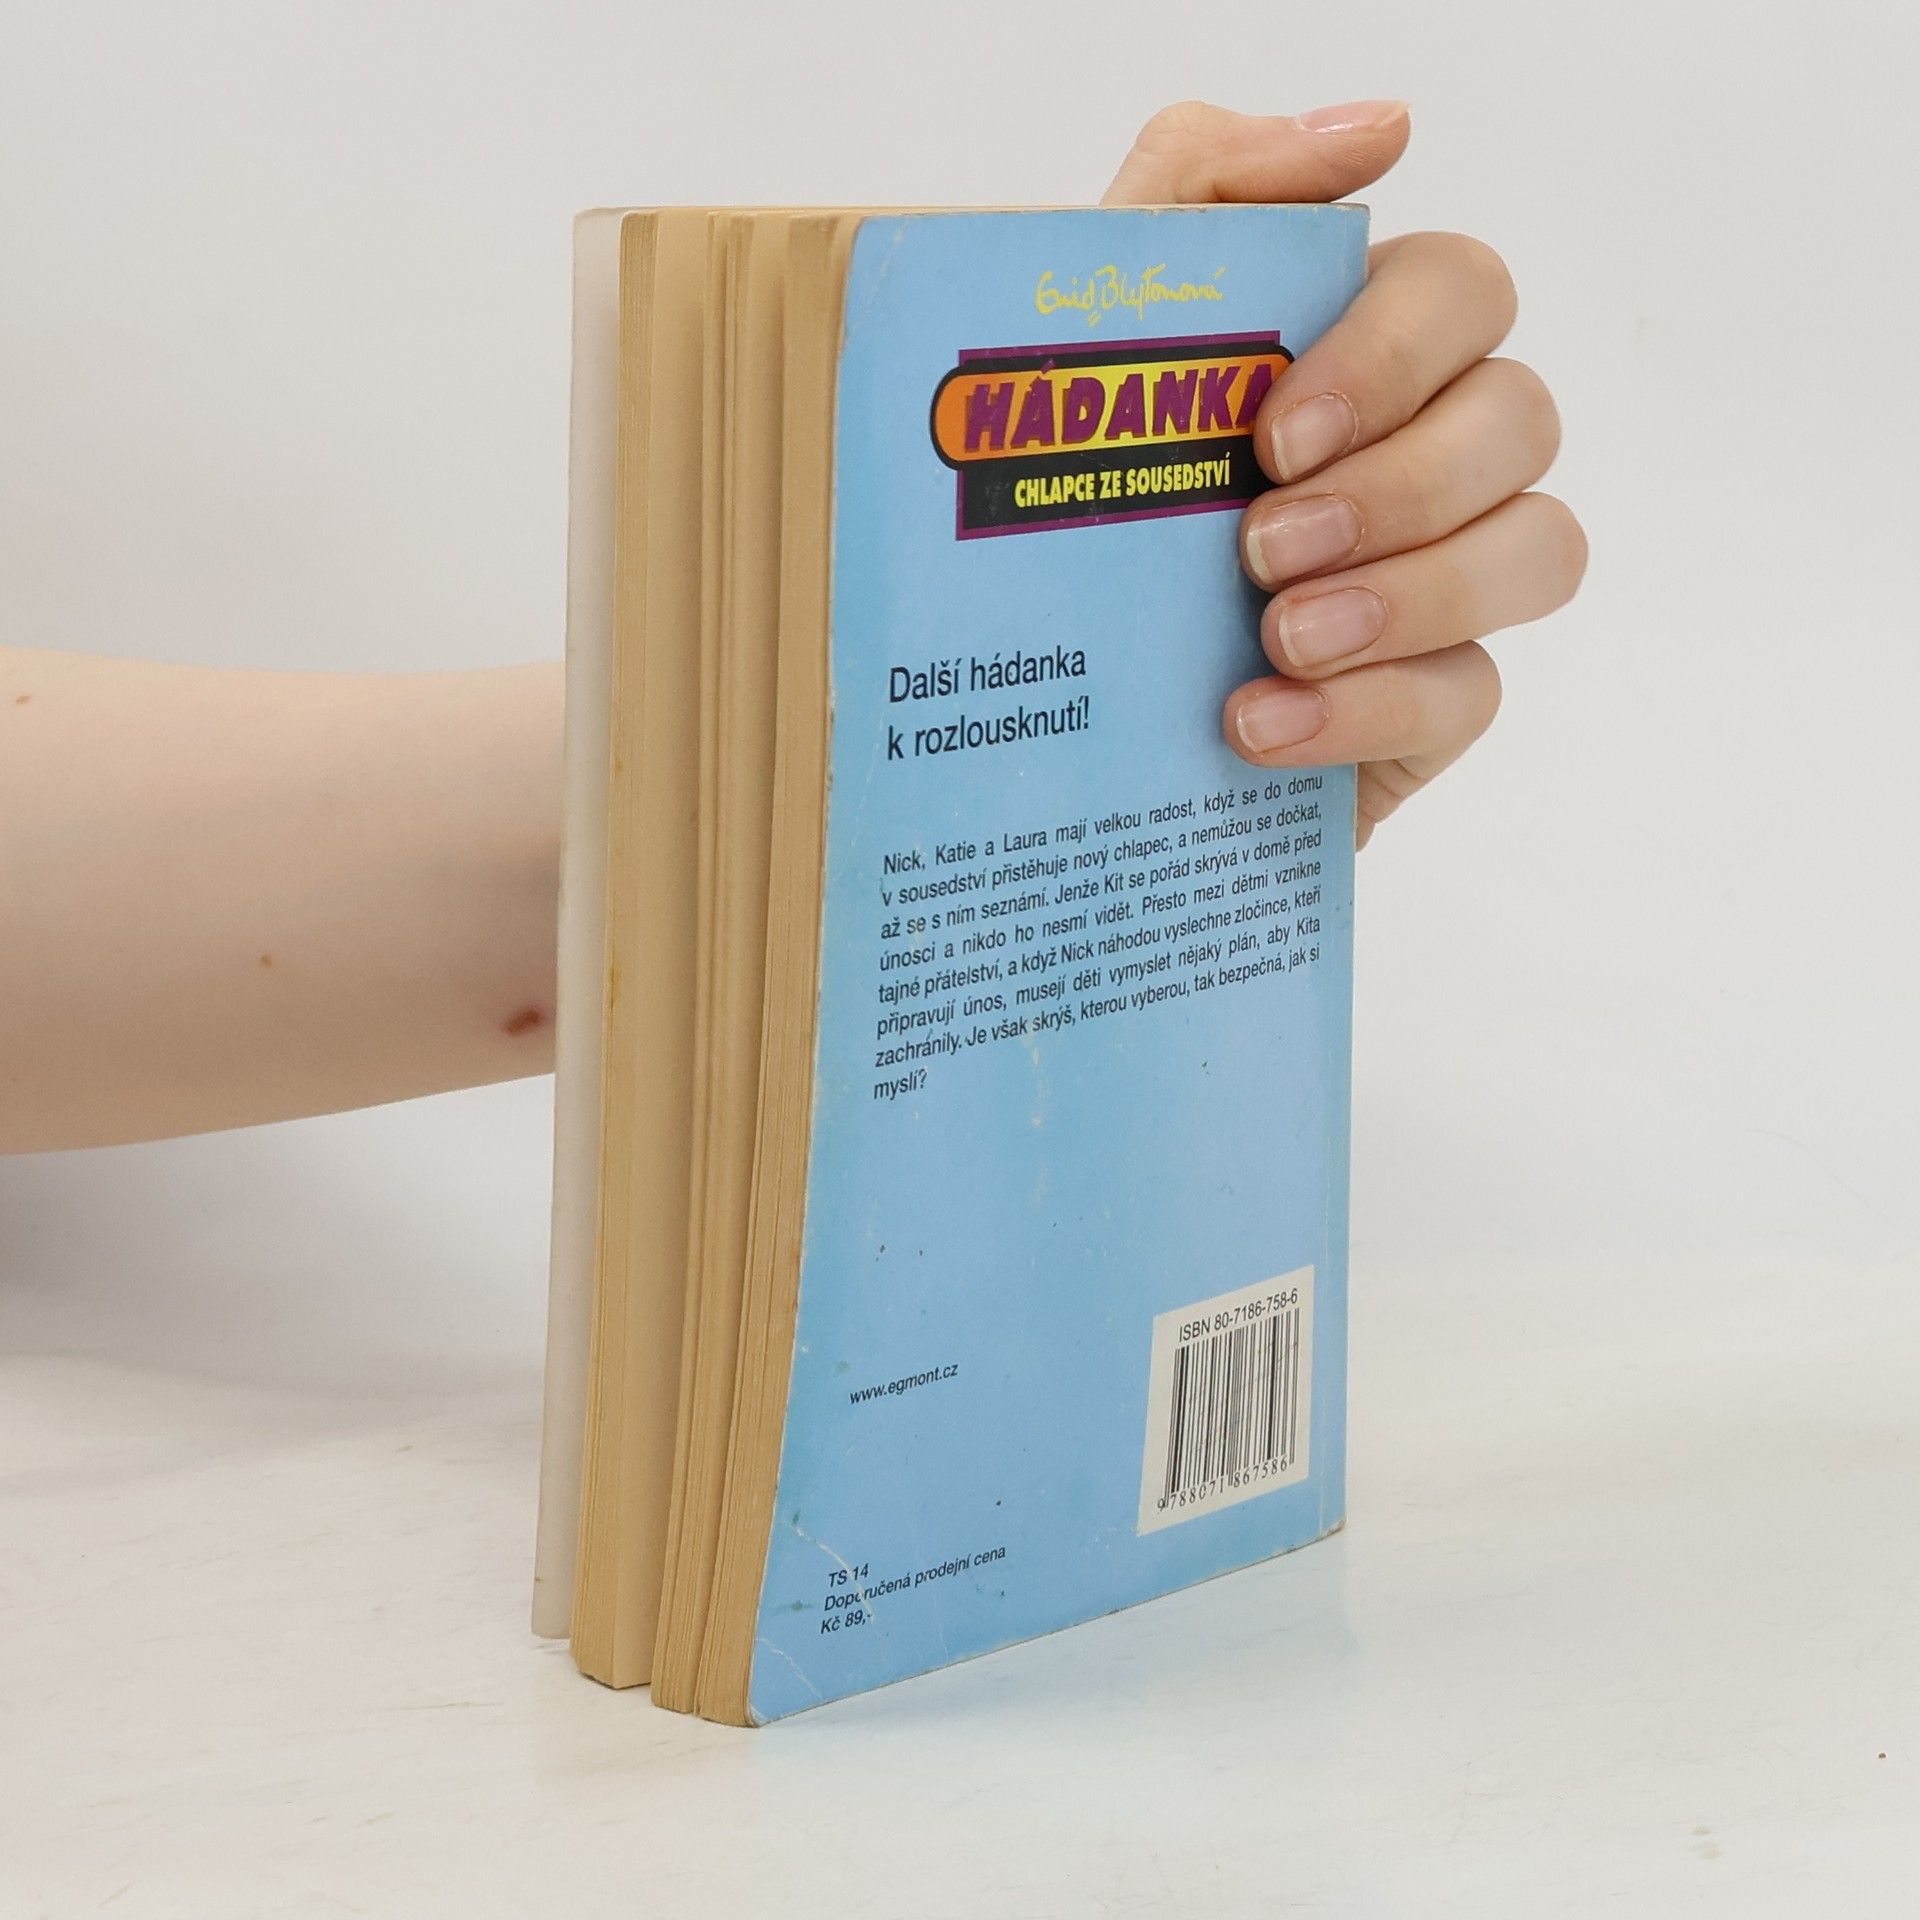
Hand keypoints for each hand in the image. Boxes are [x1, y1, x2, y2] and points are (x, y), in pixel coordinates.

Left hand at [1105, 101, 1586, 844]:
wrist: (1028, 708)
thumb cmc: (1062, 501)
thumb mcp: (1089, 328)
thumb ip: (1203, 185)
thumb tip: (1384, 126)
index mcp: (1358, 350)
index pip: (1461, 290)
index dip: (1394, 351)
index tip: (1273, 434)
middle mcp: (1427, 453)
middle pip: (1521, 416)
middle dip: (1401, 483)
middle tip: (1262, 547)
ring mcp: (1444, 584)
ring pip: (1541, 549)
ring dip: (1413, 594)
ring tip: (1277, 638)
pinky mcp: (1429, 705)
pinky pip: (1473, 694)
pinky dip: (1368, 712)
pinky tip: (1260, 728)